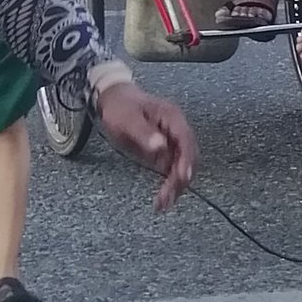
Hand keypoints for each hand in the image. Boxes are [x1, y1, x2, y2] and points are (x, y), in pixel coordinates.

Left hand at [97, 80, 196, 209]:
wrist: (114, 99)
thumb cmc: (121, 107)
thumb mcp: (128, 119)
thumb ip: (144, 133)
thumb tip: (161, 146)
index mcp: (172, 117)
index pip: (186, 141)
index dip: (186, 160)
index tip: (182, 177)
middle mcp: (176, 129)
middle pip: (188, 156)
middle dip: (180, 179)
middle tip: (168, 197)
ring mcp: (172, 141)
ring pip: (182, 166)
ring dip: (176, 185)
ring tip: (164, 203)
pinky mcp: (165, 150)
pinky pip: (172, 169)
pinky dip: (169, 183)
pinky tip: (163, 197)